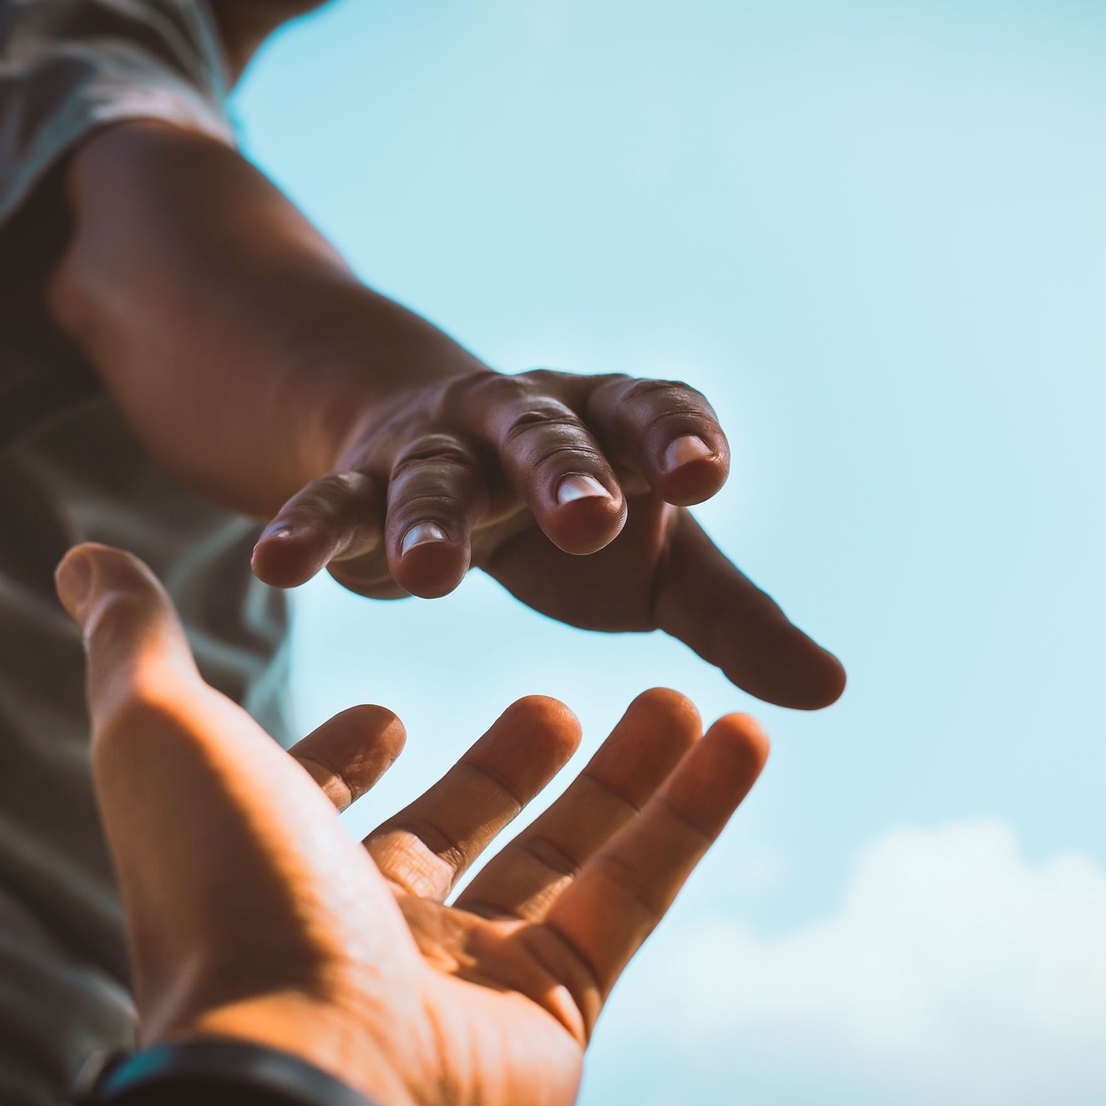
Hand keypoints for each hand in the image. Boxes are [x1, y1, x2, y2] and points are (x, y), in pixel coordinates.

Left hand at [55, 542, 769, 1105]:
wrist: (309, 1070)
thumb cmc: (227, 897)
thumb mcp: (165, 736)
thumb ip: (136, 644)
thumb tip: (83, 555)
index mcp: (275, 867)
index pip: (319, 806)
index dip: (348, 759)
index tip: (390, 712)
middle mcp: (367, 928)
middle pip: (457, 828)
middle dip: (507, 767)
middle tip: (556, 702)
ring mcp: (466, 975)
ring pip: (564, 858)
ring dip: (626, 777)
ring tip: (680, 696)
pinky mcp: (555, 1008)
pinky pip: (634, 896)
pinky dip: (692, 815)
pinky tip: (740, 735)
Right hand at [249, 369, 845, 709]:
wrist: (441, 450)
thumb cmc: (579, 518)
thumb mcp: (662, 565)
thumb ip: (736, 621)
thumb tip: (831, 692)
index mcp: (615, 427)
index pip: (654, 414)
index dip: (677, 438)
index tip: (705, 474)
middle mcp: (527, 422)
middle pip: (548, 436)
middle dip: (566, 474)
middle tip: (590, 519)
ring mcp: (438, 448)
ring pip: (432, 476)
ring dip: (428, 519)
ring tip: (429, 579)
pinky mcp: (360, 482)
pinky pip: (330, 504)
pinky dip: (305, 530)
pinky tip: (274, 564)